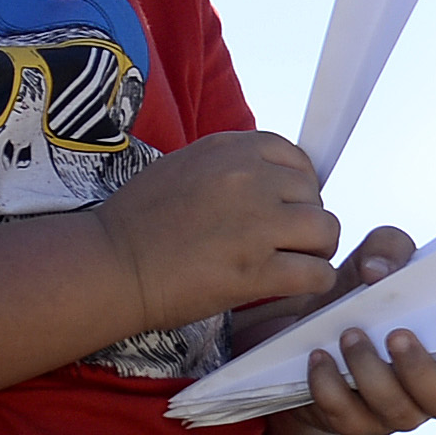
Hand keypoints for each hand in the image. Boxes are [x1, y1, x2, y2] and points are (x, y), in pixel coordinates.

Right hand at [97, 128, 338, 329]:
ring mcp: (255, 225)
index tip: (284, 207)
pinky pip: (317, 273)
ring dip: (316, 249)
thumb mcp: (184, 168)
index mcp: (230, 150)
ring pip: (325, 230)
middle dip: (304, 219)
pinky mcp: (257, 271)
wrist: (110, 265)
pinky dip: (314, 281)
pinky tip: (294, 285)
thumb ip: (231, 168)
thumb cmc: (138, 222)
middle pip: (313, 195)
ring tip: (294, 261)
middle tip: (284, 242)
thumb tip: (275, 180)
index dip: (297, 186)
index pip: (294, 158)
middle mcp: (248, 179)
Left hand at [266, 226, 435, 434]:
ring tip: (349, 337)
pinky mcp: (354, 424)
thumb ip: (387, 250)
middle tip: (396, 334)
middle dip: (421, 370)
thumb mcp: (373, 263)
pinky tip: (320, 358)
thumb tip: (379, 272)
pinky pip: (349, 418)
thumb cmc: (357, 298)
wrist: (306, 336)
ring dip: (372, 373)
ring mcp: (396, 411)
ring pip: (399, 411)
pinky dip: (331, 388)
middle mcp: (432, 388)